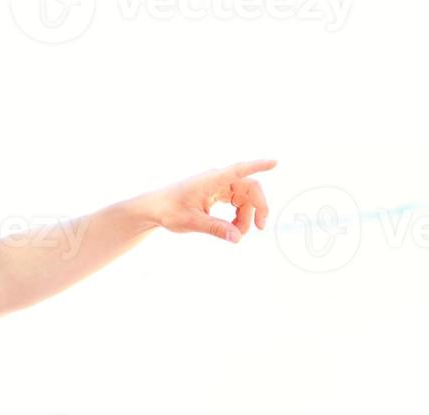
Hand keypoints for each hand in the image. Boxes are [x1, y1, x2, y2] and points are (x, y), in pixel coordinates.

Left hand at [140, 160, 275, 243]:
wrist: (153, 208)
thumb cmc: (168, 210)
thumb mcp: (191, 222)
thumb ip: (216, 229)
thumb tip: (238, 238)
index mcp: (212, 180)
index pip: (239, 169)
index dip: (258, 166)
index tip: (275, 163)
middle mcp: (217, 180)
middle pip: (248, 188)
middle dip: (257, 207)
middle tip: (260, 228)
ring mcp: (217, 186)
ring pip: (243, 197)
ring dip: (246, 215)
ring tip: (237, 233)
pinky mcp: (216, 193)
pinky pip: (235, 202)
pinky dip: (238, 215)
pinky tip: (233, 227)